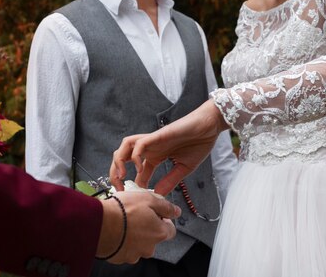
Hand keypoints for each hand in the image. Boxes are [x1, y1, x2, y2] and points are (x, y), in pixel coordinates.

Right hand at [96, 191, 180, 262]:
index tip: (155, 213)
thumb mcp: (148, 199)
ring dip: (134, 235)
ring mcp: (134, 254)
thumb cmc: (123, 210)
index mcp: (159, 233)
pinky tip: (116, 231)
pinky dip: (123, 242)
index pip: (170, 230)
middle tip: (136, 215)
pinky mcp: (120, 258)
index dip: (163, 220)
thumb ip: (165, 206)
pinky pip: (125, 249)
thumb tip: (176, 211)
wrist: (99, 224)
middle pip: (154, 237)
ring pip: (139, 244)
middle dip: (147, 228)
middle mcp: (149, 247)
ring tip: (124, 222)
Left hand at [110, 100, 227, 194]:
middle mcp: (151, 149)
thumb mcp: (184, 168)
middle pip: (123, 157)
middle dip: (116, 173)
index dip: (132, 185)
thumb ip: (171, 181)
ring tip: (122, 176)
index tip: (134, 198)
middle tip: (119, 189)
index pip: (138, 172)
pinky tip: (140, 168)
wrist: (209, 127)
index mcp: (156, 157)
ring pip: (125, 146)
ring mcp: (153, 141)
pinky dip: (135, 155)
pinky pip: (139, 143)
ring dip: (119, 161)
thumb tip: (158, 195)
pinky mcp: (157, 136)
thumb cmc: (199, 143)